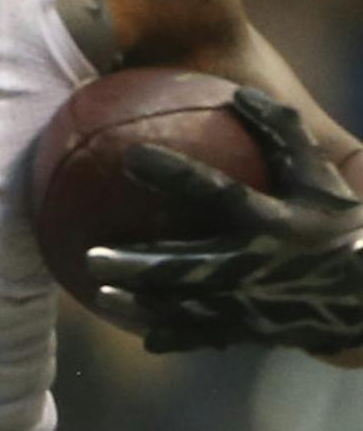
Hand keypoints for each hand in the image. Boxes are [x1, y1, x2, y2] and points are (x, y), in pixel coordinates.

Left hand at [85, 87, 362, 353]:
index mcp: (274, 223)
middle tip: (93, 255)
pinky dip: (176, 337)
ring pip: (189, 308)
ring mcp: (255, 304)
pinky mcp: (256, 329)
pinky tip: (142, 335)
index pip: (218, 193)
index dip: (177, 174)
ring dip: (144, 305)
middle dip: (139, 264)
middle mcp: (259, 267)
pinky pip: (209, 336)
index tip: (132, 156)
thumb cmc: (337, 222)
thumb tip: (240, 93)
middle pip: (188, 266)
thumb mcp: (318, 174)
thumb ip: (281, 132)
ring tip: (100, 296)